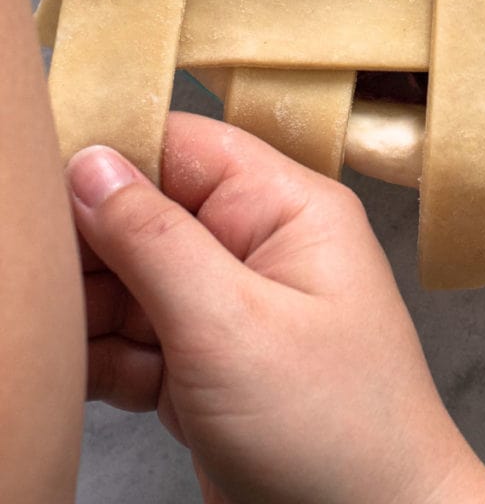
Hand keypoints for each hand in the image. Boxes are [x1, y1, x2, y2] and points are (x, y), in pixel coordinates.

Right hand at [68, 113, 484, 503]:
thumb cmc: (340, 434)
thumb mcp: (233, 325)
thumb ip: (156, 240)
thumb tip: (94, 165)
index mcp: (287, 209)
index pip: (186, 147)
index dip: (115, 155)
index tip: (51, 185)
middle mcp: (260, 249)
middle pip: (150, 213)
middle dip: (93, 245)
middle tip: (48, 279)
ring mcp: (233, 313)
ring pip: (134, 282)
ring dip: (92, 308)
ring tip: (64, 333)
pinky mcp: (208, 372)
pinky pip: (138, 343)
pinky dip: (104, 358)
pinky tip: (84, 371)